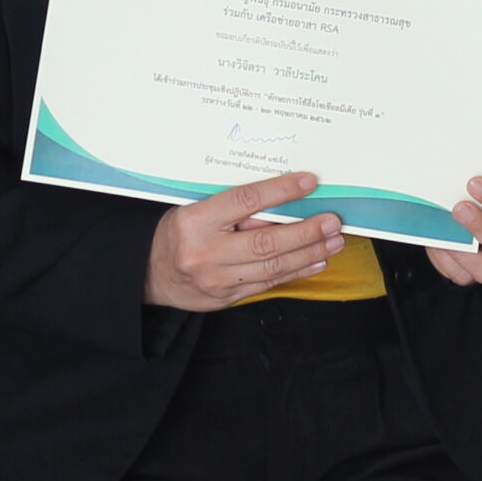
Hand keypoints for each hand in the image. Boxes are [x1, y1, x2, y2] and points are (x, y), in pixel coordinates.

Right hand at [142, 171, 343, 309]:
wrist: (146, 273)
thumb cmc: (179, 233)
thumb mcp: (197, 210)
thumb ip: (234, 209)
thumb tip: (284, 202)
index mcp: (195, 221)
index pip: (244, 201)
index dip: (280, 190)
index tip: (309, 182)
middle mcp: (205, 252)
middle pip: (266, 241)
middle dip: (306, 232)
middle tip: (333, 221)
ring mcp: (216, 280)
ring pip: (272, 266)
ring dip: (310, 253)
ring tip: (334, 241)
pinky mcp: (225, 298)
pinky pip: (268, 283)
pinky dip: (297, 272)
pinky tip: (317, 261)